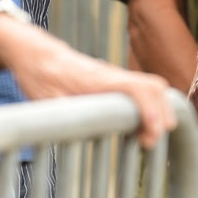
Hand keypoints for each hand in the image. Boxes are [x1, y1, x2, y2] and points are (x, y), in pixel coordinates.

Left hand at [0, 19, 175, 146]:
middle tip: (150, 144)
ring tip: (147, 139)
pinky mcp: (112, 82)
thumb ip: (66, 117)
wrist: (34, 53)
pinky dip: (149, 108)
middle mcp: (112, 76)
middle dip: (164, 114)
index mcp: (99, 80)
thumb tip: (80, 138)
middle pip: (155, 87)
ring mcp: (114, 77)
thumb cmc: (39, 76)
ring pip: (151, 88)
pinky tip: (138, 130)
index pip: (138, 89)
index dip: (151, 112)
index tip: (150, 137)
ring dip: (159, 111)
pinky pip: (141, 91)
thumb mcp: (47, 101)